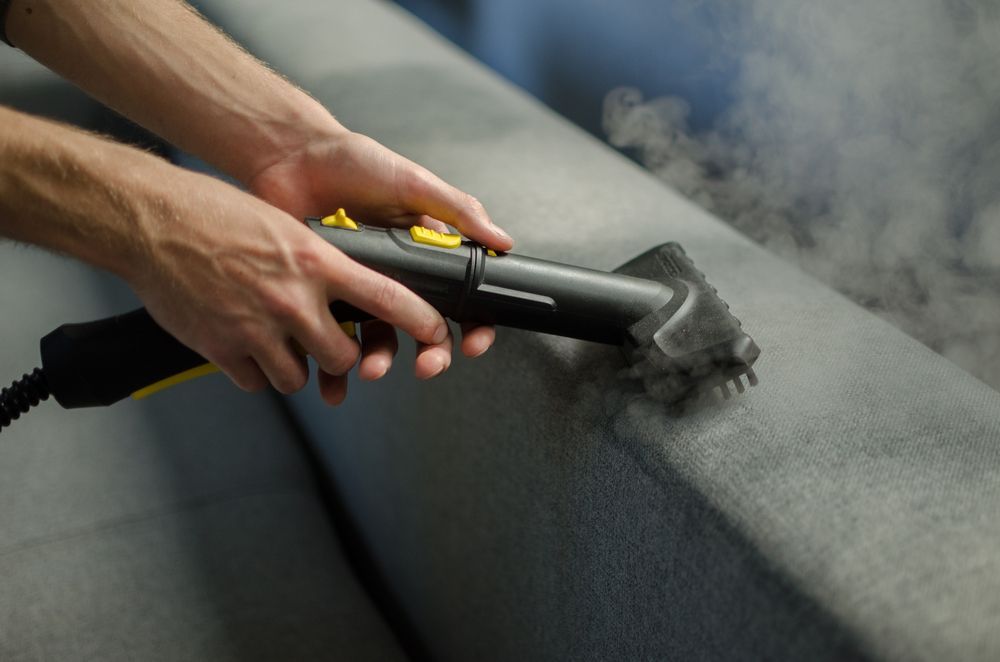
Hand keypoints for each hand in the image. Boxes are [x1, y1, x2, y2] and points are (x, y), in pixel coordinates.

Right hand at [128, 165, 457, 405]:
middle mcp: (293, 299)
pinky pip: (258, 382)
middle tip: (329, 347)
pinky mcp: (223, 348)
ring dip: (296, 368)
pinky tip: (248, 349)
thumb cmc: (214, 214)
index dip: (421, 323)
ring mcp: (258, 327)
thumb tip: (345, 287)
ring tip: (280, 345)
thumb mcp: (283, 227)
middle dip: (342, 358)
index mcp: (316, 262)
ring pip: (300, 378)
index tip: (438, 334)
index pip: (388, 298)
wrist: (151, 220)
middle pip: (344, 356)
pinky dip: (258, 373)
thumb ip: (318, 262)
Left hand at [247, 128, 513, 402]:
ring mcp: (361, 289)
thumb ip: (458, 210)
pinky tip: (330, 379)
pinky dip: (331, 366)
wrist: (289, 157)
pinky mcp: (324, 297)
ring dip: (380, 362)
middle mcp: (398, 277)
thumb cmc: (354, 162)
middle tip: (428, 366)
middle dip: (433, 354)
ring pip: (380, 340)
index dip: (474, 325)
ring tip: (370, 369)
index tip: (473, 343)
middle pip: (425, 329)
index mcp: (427, 253)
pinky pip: (332, 337)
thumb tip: (503, 241)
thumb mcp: (413, 183)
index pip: (463, 298)